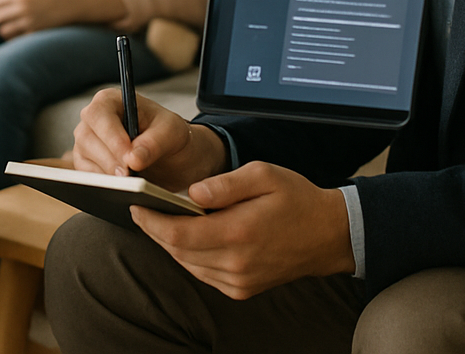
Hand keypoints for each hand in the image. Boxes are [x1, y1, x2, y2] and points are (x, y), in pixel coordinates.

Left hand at [0, 0, 77, 37]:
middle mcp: (24, 10)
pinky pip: (19, 39)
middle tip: (3, 10)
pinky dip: (16, 35)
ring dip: (4, 26)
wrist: (84, 0)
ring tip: (10, 21)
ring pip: (4, 31)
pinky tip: (21, 28)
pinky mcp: (40, 33)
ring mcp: (32, 24)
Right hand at [71, 89, 226, 192]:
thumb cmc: (169, 134)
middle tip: (127, 178)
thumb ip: (154, 142)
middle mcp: (93, 120)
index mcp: (111, 101)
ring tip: (127, 189)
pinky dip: (102, 186)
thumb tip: (133, 159)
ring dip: (105, 175)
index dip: (111, 137)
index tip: (128, 159)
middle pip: (87, 138)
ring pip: (84, 160)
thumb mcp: (172, 132)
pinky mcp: (87, 165)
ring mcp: (87, 143)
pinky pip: (87, 177)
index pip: (100, 115)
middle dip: (108, 160)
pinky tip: (120, 193)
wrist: (171, 155)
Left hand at [132, 161, 354, 299]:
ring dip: (171, 244)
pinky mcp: (242, 290)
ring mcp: (240, 281)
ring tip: (159, 220)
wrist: (330, 235)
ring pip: (188, 265)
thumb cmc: (296, 198)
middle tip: (140, 208)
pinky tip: (187, 236)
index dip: (151, 221)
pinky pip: (204, 273)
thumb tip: (190, 192)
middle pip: (178, 251)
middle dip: (155, 230)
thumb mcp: (262, 175)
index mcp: (238, 232)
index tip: (134, 204)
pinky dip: (190, 256)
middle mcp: (237, 263)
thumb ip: (224, 183)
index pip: (178, 234)